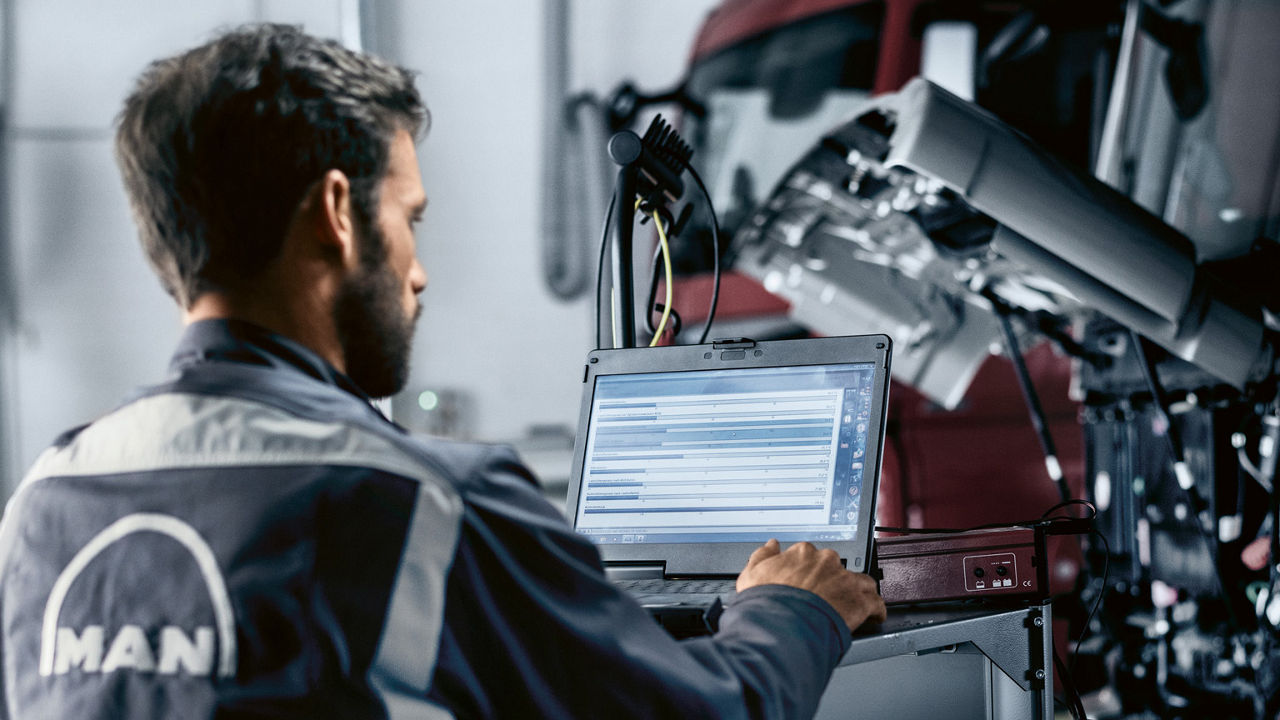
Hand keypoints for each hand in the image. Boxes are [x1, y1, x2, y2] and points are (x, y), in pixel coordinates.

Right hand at [737, 539, 885, 631]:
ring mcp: (845, 581)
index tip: (808, 580)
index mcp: (803, 553)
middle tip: (826, 596)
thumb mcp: (750, 574)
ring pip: (860, 581)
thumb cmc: (766, 603)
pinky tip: (871, 616)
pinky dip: (875, 610)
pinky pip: (875, 603)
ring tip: (851, 605)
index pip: (811, 556)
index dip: (810, 570)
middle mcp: (827, 562)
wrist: (782, 625)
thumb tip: (771, 545)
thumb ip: (762, 556)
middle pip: (837, 567)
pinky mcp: (860, 602)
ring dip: (856, 592)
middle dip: (833, 580)